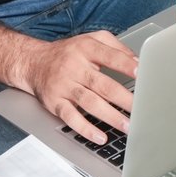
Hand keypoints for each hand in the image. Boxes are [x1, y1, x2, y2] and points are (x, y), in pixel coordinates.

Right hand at [18, 32, 137, 144]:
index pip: (109, 56)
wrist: (33, 62)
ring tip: (127, 126)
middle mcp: (74, 67)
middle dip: (124, 99)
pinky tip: (100, 136)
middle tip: (141, 110)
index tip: (141, 73)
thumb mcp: (91, 40)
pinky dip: (85, 129)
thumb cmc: (69, 53)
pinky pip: (70, 117)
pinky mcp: (55, 102)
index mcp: (86, 49)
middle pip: (102, 84)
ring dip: (110, 116)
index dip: (125, 65)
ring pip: (89, 102)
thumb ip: (116, 47)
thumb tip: (138, 61)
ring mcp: (64, 86)